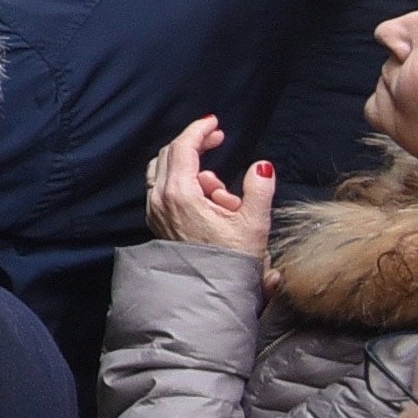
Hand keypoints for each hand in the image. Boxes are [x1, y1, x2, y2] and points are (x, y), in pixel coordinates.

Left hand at [144, 116, 274, 256]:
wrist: (208, 294)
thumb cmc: (231, 262)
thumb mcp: (253, 223)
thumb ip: (259, 189)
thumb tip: (262, 166)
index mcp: (179, 194)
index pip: (182, 148)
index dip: (198, 130)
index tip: (214, 122)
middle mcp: (159, 200)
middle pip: (170, 155)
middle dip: (195, 144)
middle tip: (218, 140)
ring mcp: (155, 211)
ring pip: (165, 172)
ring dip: (192, 169)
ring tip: (222, 191)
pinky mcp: (157, 221)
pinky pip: (166, 190)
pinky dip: (186, 185)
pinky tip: (211, 202)